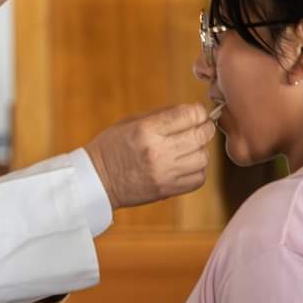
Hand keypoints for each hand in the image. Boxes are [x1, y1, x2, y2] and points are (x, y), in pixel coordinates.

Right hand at [85, 103, 214, 209]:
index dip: (198, 112)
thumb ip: (163, 116)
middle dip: (205, 128)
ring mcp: (164, 173)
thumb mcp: (131, 122)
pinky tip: (186, 165)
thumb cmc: (113, 146)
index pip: (190, 115)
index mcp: (147, 130)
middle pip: (201, 136)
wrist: (97, 180)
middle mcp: (158, 151)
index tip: (195, 114)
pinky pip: (198, 179)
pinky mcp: (168, 190)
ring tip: (190, 148)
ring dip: (200, 151)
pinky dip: (197, 170)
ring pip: (203, 158)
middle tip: (201, 128)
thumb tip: (193, 113)